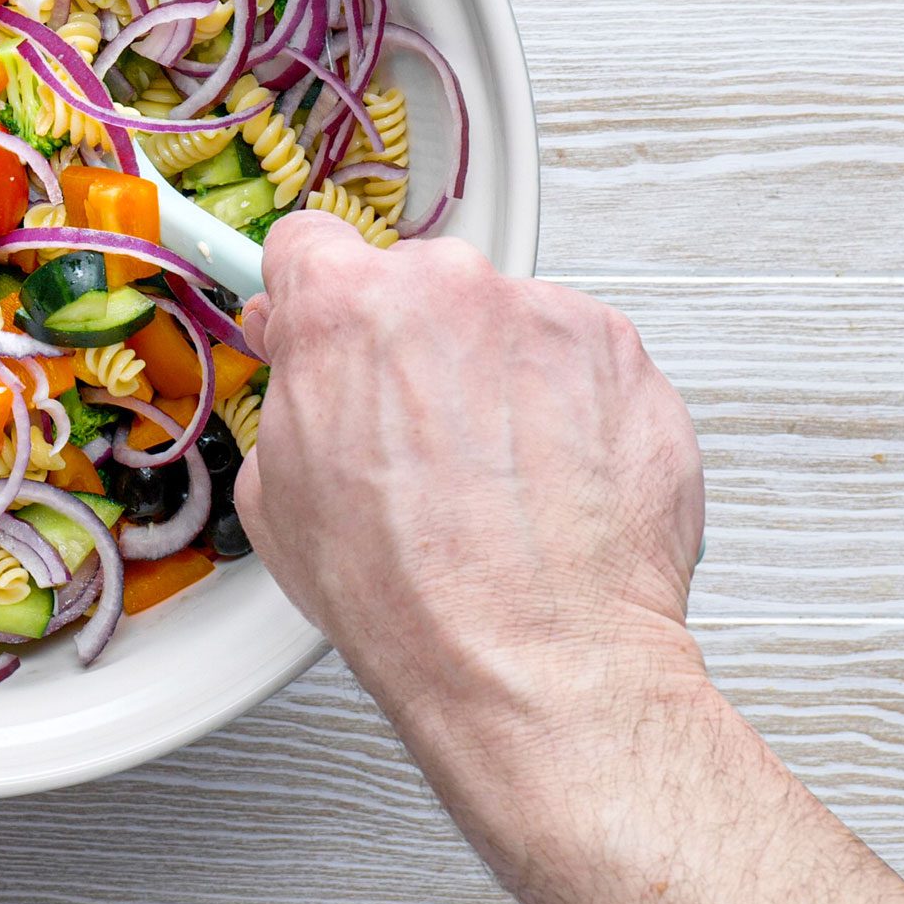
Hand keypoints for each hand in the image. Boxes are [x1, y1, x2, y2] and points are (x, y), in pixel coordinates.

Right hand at [237, 212, 705, 754]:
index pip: (311, 244)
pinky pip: (579, 360)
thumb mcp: (278, 497)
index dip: (310, 296)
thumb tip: (301, 365)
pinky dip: (568, 408)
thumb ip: (288, 395)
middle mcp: (452, 289)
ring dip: (495, 377)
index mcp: (348, 308)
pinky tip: (548, 485)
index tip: (322, 325)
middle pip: (417, 283)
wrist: (535, 659)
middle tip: (412, 437)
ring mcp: (548, 316)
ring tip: (492, 480)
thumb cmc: (411, 596)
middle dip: (412, 345)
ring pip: (505, 322)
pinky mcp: (624, 356)